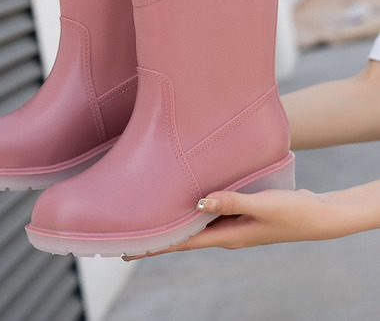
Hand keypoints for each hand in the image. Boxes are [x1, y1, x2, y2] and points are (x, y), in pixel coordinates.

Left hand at [122, 187, 367, 260]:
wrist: (318, 215)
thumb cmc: (293, 213)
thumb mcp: (261, 206)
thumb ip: (231, 202)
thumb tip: (199, 203)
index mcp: (227, 236)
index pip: (183, 243)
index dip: (156, 246)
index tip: (130, 250)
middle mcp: (225, 232)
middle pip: (185, 236)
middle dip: (159, 236)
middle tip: (131, 233)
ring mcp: (233, 224)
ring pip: (197, 223)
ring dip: (176, 221)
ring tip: (152, 216)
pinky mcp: (240, 212)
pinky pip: (212, 211)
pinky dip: (196, 208)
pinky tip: (188, 198)